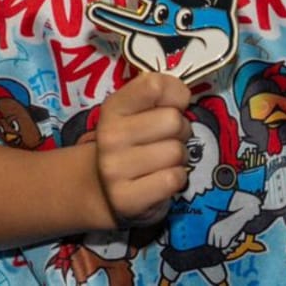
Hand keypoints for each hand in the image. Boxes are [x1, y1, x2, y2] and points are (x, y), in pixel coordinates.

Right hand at [91, 71, 190, 227]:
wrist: (102, 189)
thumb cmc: (131, 143)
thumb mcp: (136, 112)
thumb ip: (160, 95)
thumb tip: (184, 94)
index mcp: (113, 108)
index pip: (154, 86)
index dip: (175, 93)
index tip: (172, 105)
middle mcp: (110, 136)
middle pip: (173, 120)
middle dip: (180, 130)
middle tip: (166, 139)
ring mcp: (115, 169)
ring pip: (177, 152)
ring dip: (178, 158)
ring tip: (162, 161)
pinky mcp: (127, 199)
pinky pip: (174, 179)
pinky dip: (176, 179)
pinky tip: (160, 179)